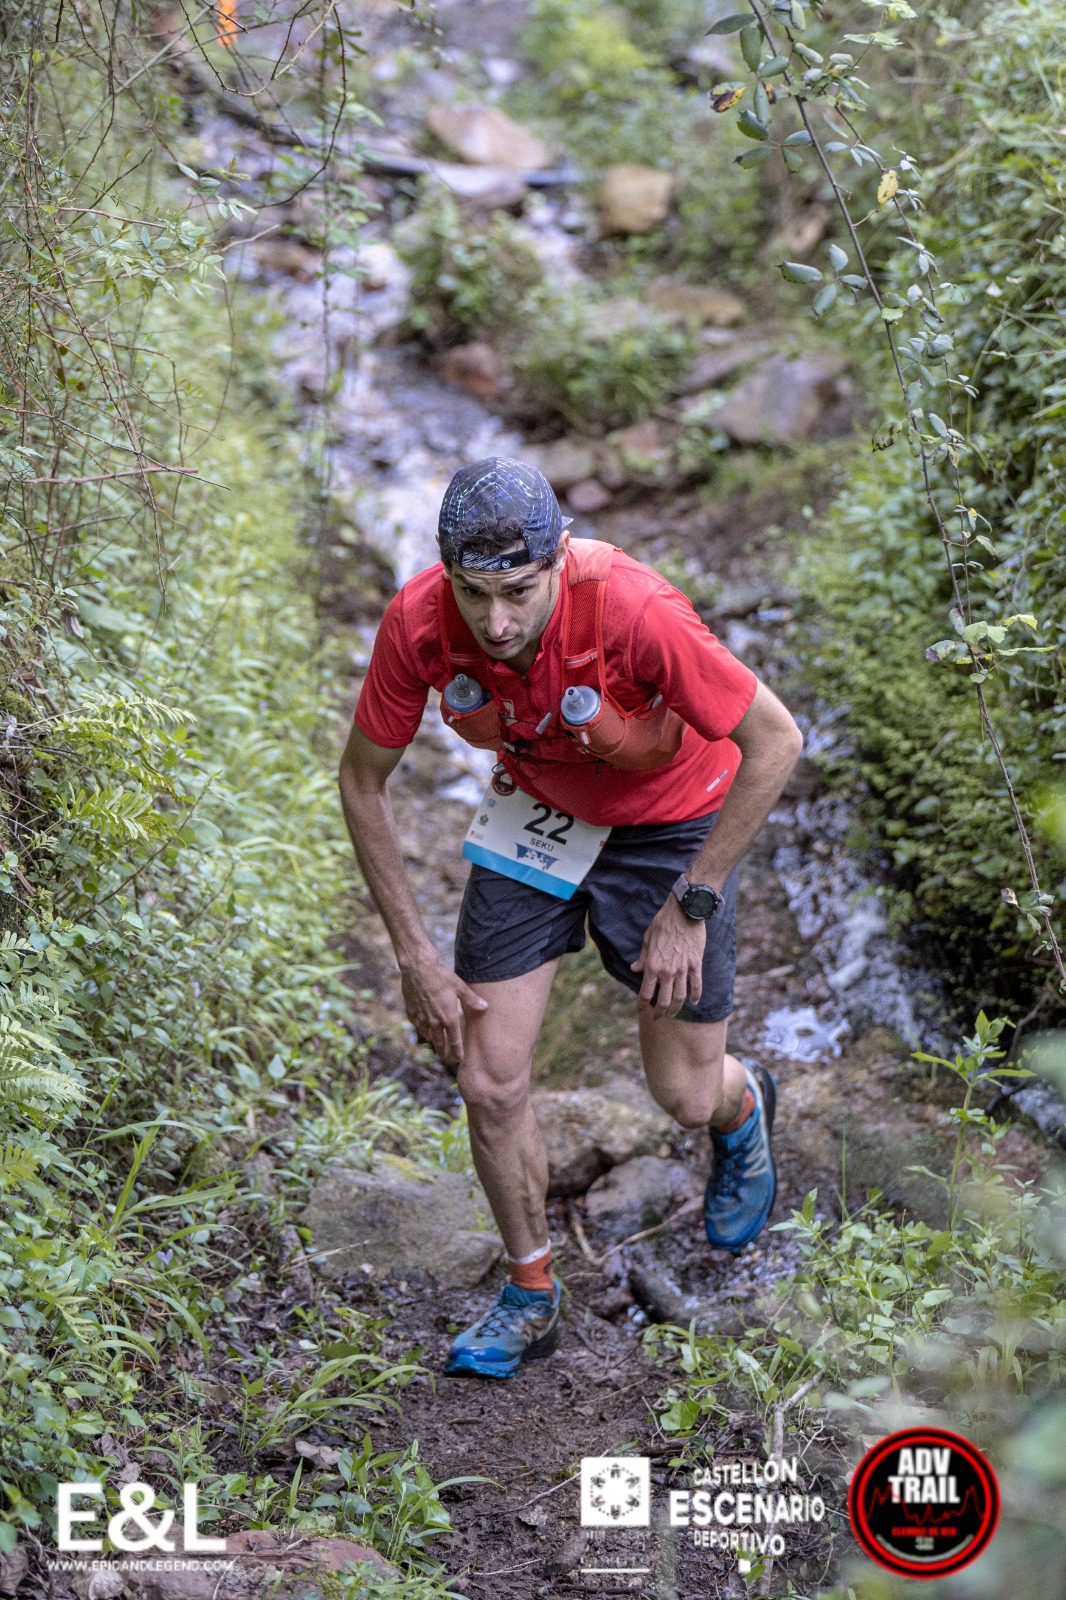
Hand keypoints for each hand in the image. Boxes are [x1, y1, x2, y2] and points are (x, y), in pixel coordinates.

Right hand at [399, 951, 487, 1070]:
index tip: (459, 1059)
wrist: (418, 968)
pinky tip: (421, 1025)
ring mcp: (421, 1017)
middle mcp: (434, 1021)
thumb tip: (485, 1007)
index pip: (454, 1041)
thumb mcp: (460, 986)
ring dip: (432, 1039)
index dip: (457, 1051)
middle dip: (443, 1051)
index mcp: (448, 1017)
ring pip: (426, 1034)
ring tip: (435, 1042)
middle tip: (445, 1058)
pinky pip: (416, 1024)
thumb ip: (472, 1000)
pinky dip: (420, 1026)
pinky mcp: (411, 1011)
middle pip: (439, 1042)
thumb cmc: (441, 975)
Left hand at [631, 896, 705, 1018]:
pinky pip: (697, 985)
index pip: (646, 992)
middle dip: (660, 1012)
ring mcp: (683, 969)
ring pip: (680, 997)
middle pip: (664, 1000)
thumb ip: (643, 957)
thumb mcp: (647, 938)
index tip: (641, 1010)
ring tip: (673, 1014)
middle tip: (658, 1017)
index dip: (643, 1005)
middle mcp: (667, 971)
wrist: (685, 911)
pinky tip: (694, 1002)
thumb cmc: (663, 922)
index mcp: (653, 965)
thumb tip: (635, 969)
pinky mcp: (696, 964)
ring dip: (676, 1009)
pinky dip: (696, 996)